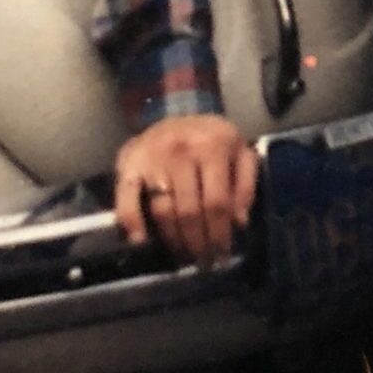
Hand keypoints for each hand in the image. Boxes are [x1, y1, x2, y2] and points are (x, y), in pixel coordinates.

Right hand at [113, 114, 259, 266]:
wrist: (175, 109)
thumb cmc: (211, 137)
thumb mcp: (239, 150)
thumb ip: (246, 183)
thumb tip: (239, 222)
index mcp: (213, 147)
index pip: (217, 202)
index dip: (219, 233)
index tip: (222, 255)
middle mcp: (182, 152)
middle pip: (189, 211)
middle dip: (197, 243)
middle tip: (203, 262)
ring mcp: (153, 158)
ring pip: (162, 210)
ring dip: (173, 240)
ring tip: (183, 255)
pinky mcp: (129, 164)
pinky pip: (126, 200)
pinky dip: (131, 224)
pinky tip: (141, 242)